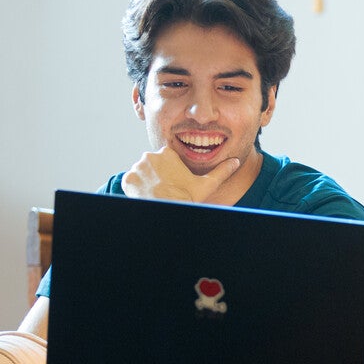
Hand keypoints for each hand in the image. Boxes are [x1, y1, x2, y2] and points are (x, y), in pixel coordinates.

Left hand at [122, 148, 241, 202]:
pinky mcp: (127, 179)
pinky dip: (136, 189)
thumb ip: (221, 170)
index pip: (166, 158)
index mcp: (167, 153)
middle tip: (166, 189)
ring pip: (141, 173)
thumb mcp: (207, 184)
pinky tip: (147, 197)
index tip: (175, 182)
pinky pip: (131, 182)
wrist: (168, 210)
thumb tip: (236, 161)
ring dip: (146, 182)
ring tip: (156, 194)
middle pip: (153, 164)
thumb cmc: (187, 198)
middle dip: (157, 175)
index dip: (171, 171)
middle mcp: (149, 157)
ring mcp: (136, 168)